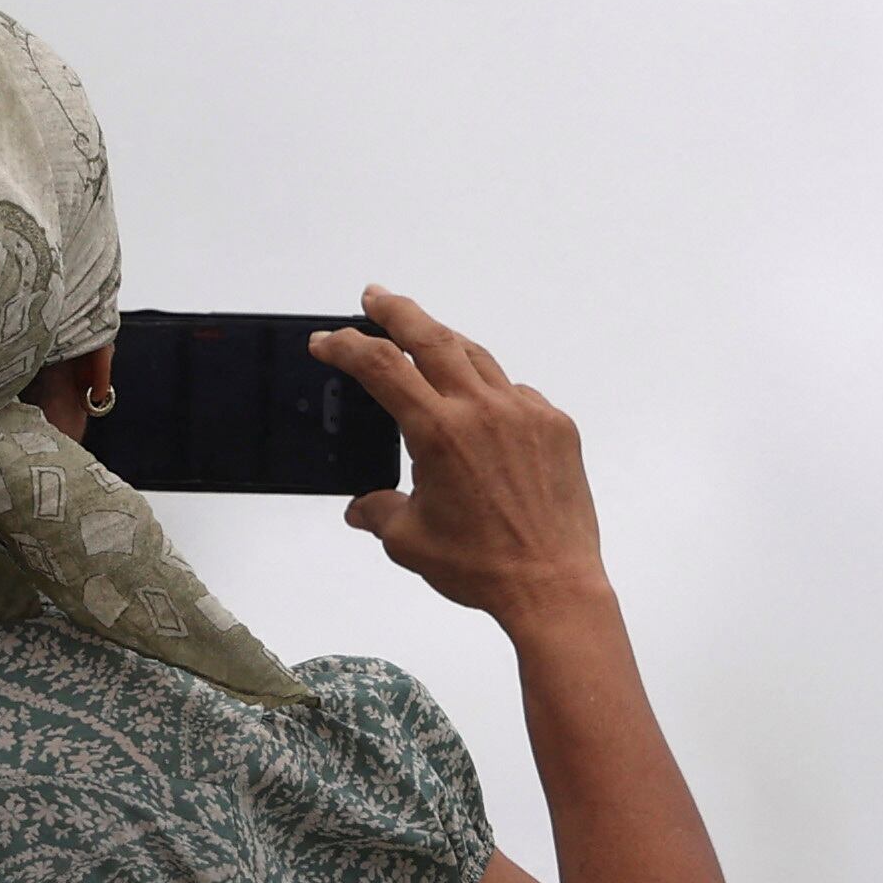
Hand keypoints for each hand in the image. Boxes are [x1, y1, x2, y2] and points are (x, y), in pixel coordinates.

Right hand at [319, 288, 612, 633]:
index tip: (327, 341)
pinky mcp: (555, 425)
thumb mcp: (409, 541)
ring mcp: (524, 413)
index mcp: (439, 432)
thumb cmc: (484, 567)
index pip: (380, 366)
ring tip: (423, 341)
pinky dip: (491, 392)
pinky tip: (479, 409)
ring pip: (477, 357)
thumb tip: (360, 507)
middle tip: (374, 298)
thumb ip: (378, 512)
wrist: (553, 584)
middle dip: (396, 311)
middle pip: (431, 336)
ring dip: (444, 343)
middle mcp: (482, 410)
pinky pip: (516, 393)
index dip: (346, 346)